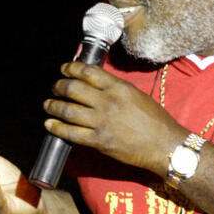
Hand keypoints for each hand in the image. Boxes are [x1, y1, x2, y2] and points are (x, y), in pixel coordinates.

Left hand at [44, 62, 186, 173]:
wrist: (164, 146)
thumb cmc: (155, 120)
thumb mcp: (136, 95)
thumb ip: (115, 89)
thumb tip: (95, 84)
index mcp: (118, 88)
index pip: (87, 72)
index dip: (71, 68)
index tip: (64, 69)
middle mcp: (108, 102)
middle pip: (73, 89)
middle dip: (59, 86)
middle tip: (55, 87)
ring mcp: (101, 122)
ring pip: (68, 110)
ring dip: (53, 106)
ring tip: (48, 105)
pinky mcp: (99, 141)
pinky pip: (71, 133)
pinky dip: (57, 128)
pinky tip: (49, 124)